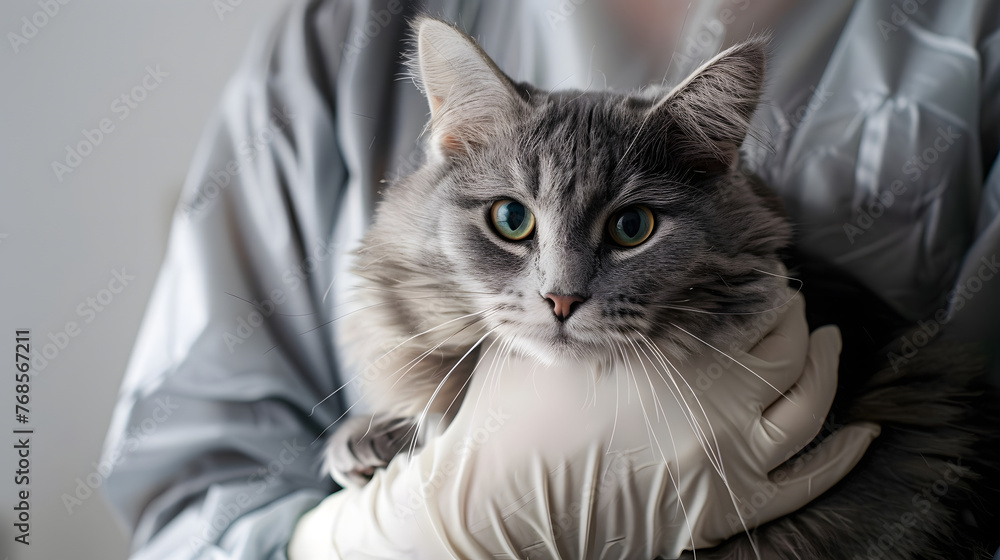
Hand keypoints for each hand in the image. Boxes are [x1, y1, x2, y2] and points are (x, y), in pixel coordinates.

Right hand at [288, 293, 878, 557]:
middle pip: (786, 338)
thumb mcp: (541, 334)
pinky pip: (810, 480)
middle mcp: (712, 395)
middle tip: (785, 295)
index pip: (744, 297)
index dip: (759, 277)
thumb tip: (606, 267)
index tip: (757, 265)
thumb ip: (587, 296)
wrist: (500, 505)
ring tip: (826, 342)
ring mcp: (727, 454)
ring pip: (810, 400)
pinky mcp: (731, 506)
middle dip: (791, 311)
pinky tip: (861, 433)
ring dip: (824, 363)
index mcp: (666, 346)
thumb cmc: (510, 421)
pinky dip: (843, 453)